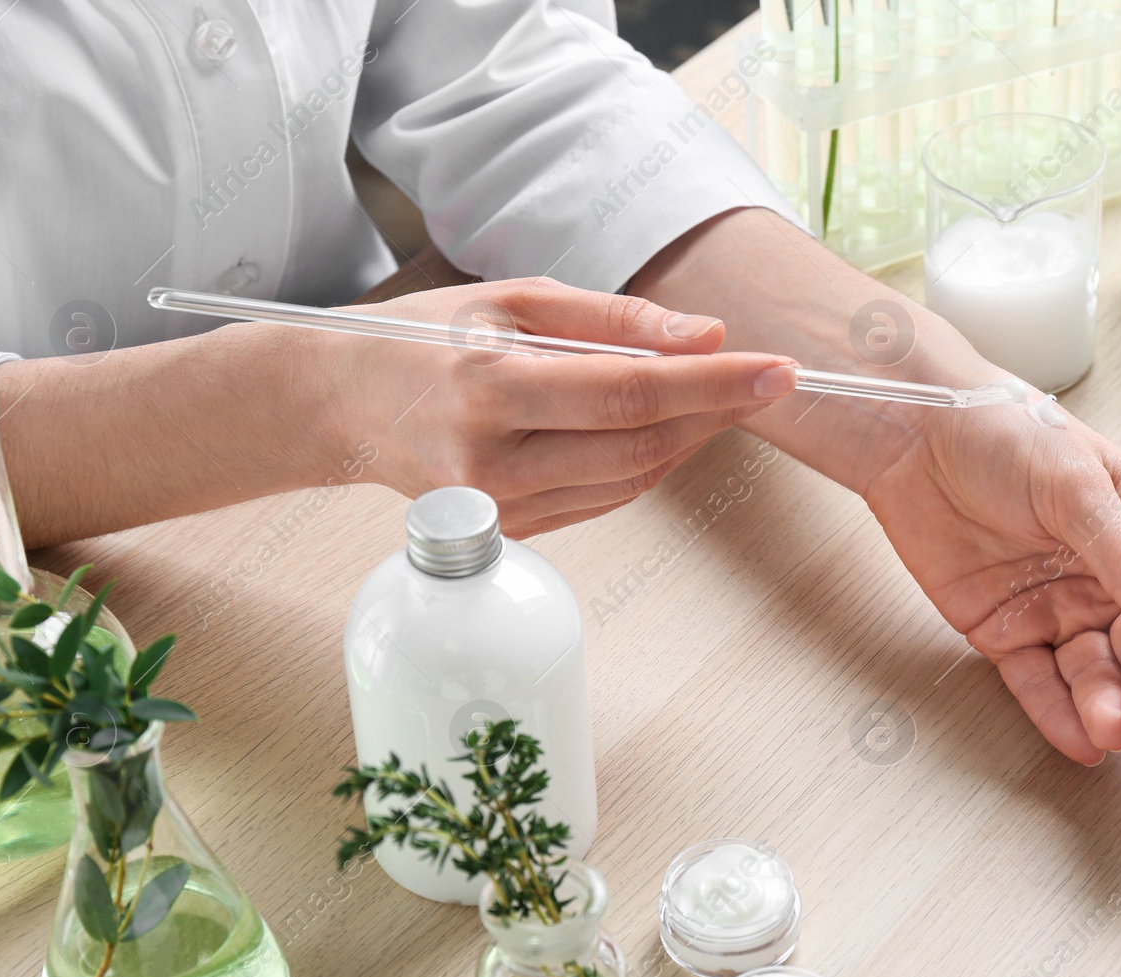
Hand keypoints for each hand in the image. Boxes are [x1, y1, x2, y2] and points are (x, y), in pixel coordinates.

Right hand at [334, 278, 799, 535]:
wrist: (343, 407)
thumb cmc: (422, 341)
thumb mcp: (510, 301)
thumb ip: (613, 320)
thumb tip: (704, 335)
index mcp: (489, 388)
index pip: (631, 394)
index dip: (714, 384)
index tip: (777, 370)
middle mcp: (493, 462)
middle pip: (641, 445)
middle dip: (715, 412)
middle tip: (762, 378)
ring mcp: (501, 510)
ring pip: (632, 479)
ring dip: (688, 438)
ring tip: (716, 395)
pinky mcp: (512, 532)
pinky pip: (605, 498)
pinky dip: (644, 461)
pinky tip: (660, 428)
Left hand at [863, 397, 1120, 764]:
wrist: (913, 434)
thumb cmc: (1002, 432)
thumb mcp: (1077, 486)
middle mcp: (1110, 578)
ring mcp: (1058, 608)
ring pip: (1096, 674)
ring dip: (1107, 705)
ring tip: (1109, 730)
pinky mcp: (1005, 630)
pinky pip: (1037, 682)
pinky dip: (1057, 714)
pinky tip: (1078, 741)